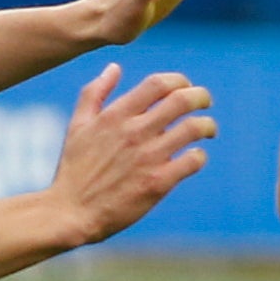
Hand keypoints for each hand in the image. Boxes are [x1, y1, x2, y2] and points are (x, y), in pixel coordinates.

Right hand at [48, 64, 217, 243]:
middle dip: (201, 97)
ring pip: (194, 129)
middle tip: (205, 103)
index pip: (158, 84)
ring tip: (208, 130)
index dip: (179, 80)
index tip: (185, 87)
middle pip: (182, 101)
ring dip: (207, 125)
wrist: (70, 212)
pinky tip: (194, 157)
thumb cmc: (73, 169)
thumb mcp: (76, 125)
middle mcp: (134, 132)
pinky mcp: (158, 182)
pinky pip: (193, 160)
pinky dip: (199, 155)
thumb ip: (94, 93)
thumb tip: (114, 68)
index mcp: (116, 115)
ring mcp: (148, 157)